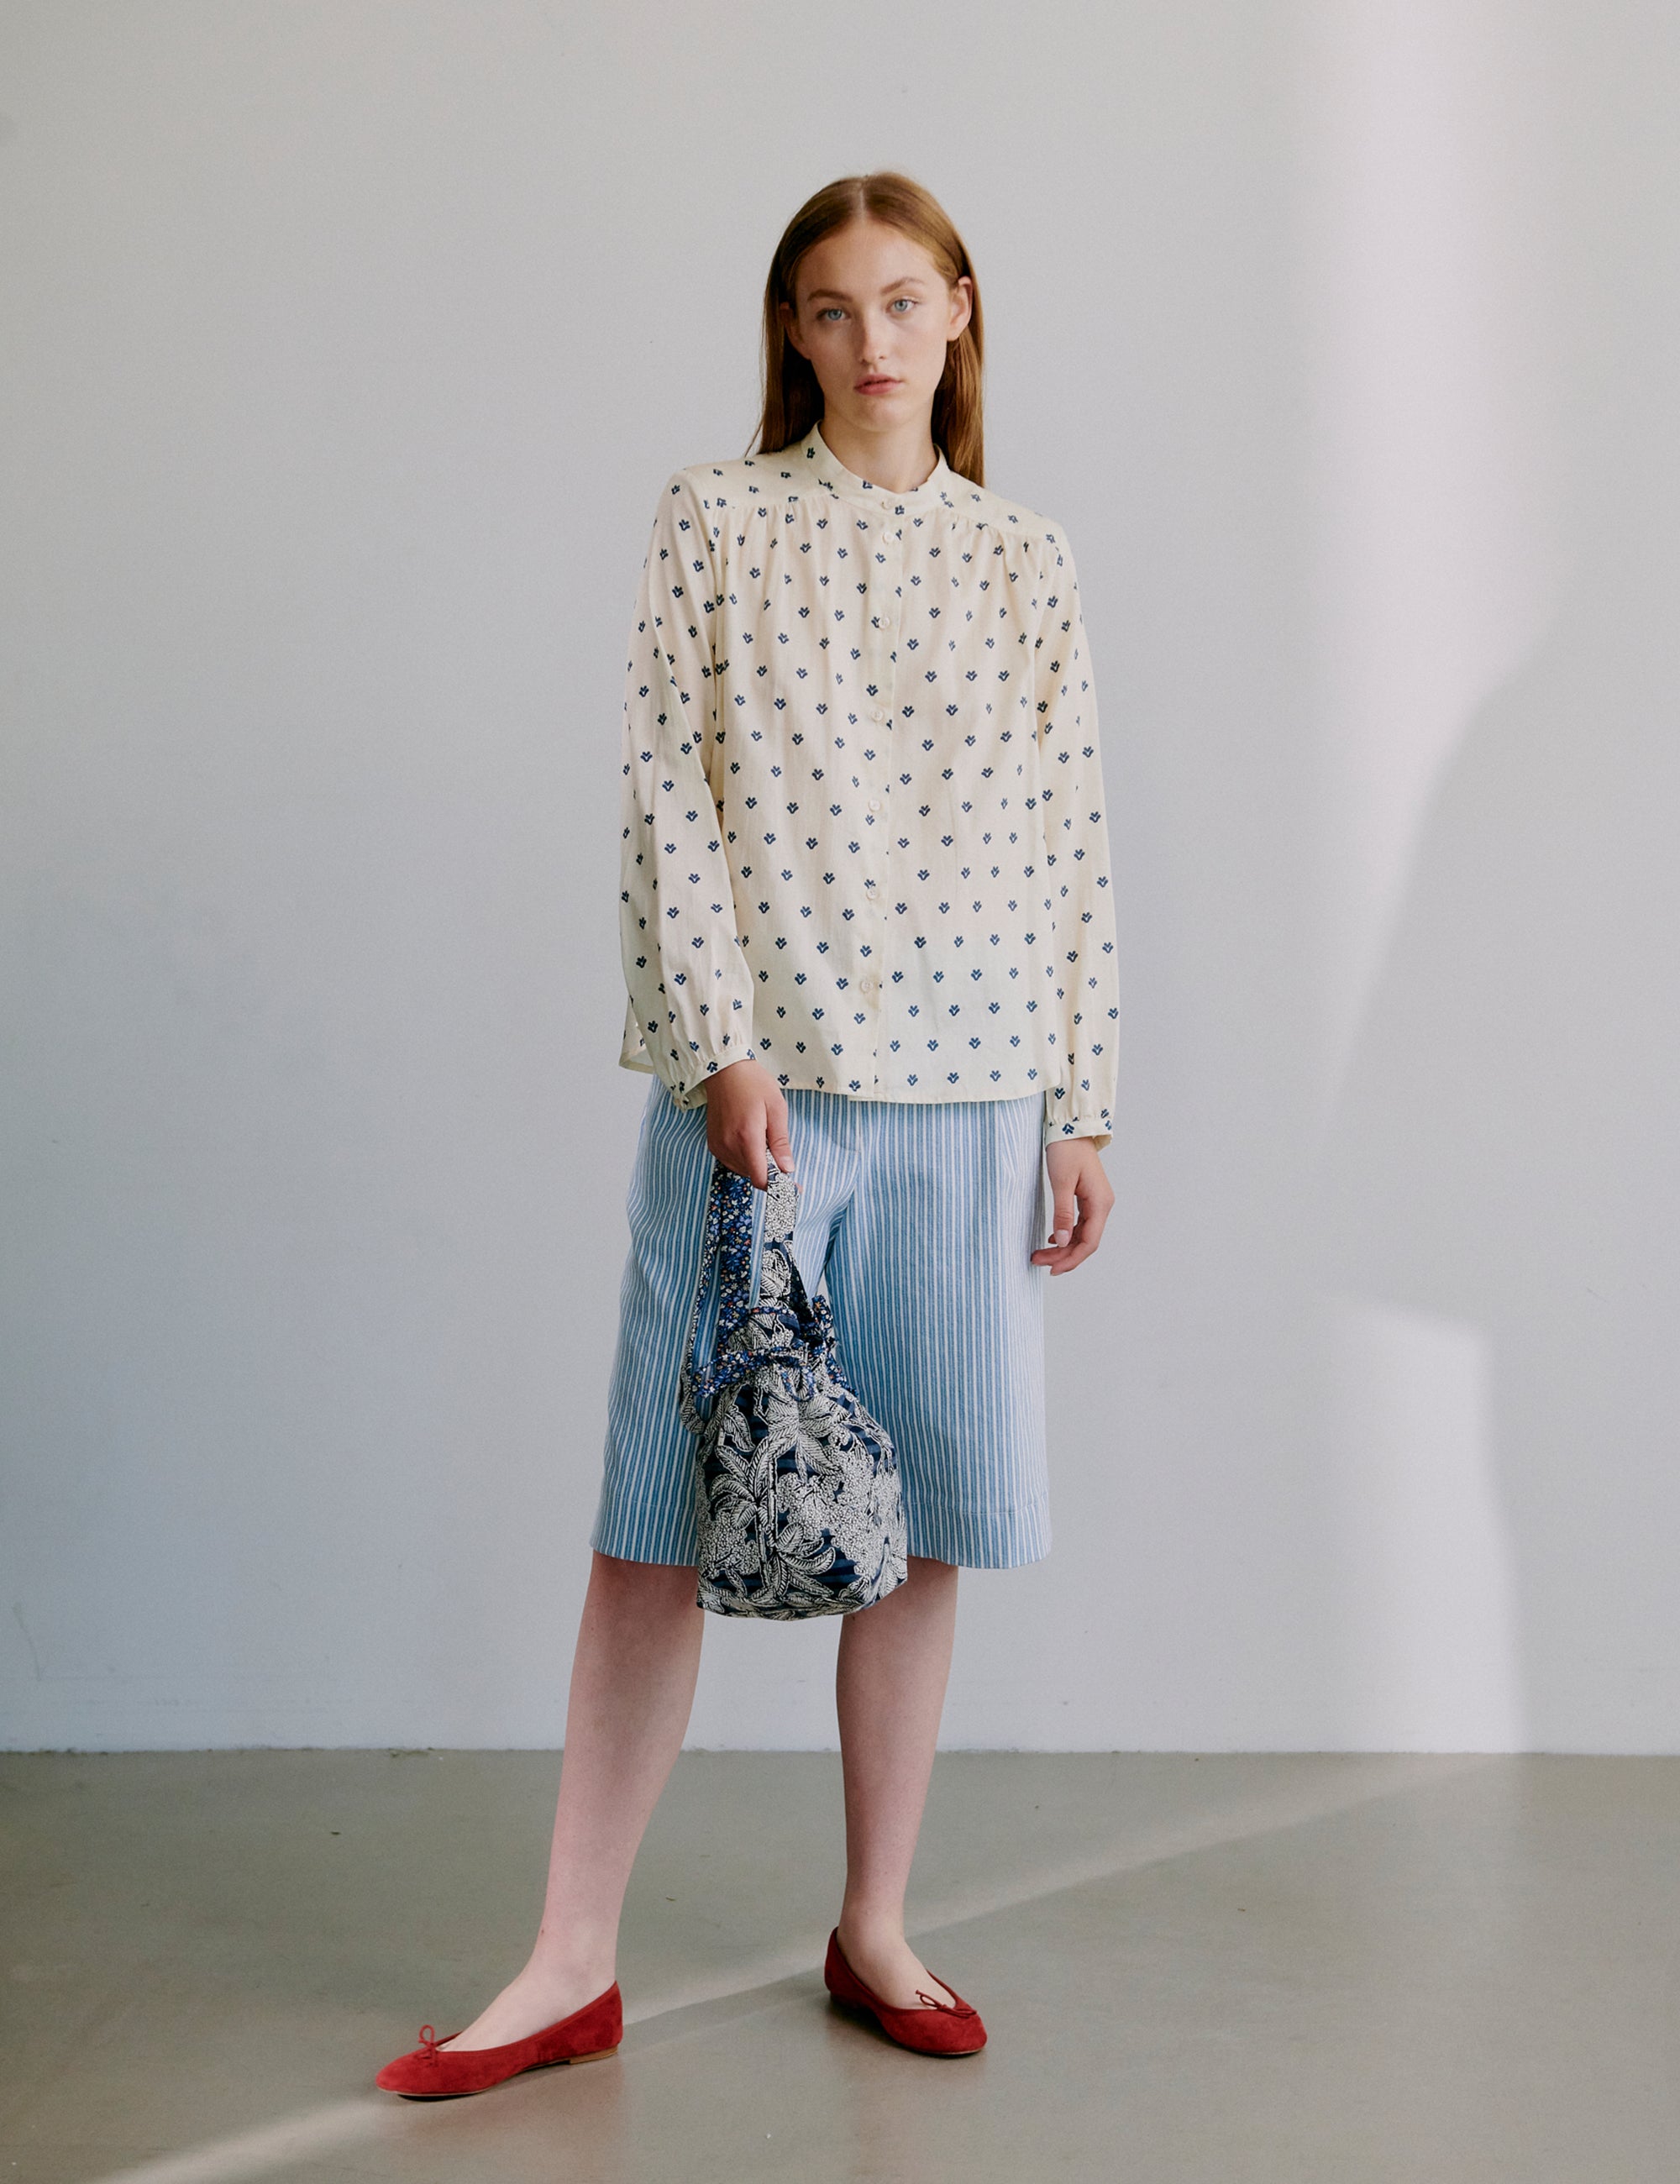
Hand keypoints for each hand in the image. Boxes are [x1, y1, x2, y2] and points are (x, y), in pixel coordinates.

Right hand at [701, 1058, 794, 1188]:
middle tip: (779, 1153)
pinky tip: (750, 1140)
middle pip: (753, 1176)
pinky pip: (732, 1162)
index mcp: (747, 1138)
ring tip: (763, 1139)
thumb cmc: (754, 1085)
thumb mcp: (776, 1109)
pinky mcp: (713, 1144)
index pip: (761, 1178)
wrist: (725, 1071)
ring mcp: (718, 1146)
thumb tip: (787, 1169)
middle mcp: (729, 1146)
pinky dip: (745, 1158)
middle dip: (770, 1171)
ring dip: (757, 1164)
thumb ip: (781, 1142)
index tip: (792, 1185)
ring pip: (743, 1170)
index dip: (778, 1186)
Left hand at [1031, 1138, 1112, 1274]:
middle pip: (1085, 1242)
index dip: (1071, 1260)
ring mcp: (1096, 1202)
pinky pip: (1080, 1224)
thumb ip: (1062, 1213)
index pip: (1089, 1243)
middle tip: (1037, 1261)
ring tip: (1041, 1254)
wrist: (1071, 1127)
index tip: (1051, 1269)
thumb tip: (1064, 1242)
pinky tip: (1053, 1239)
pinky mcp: (1087, 1197)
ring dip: (1063, 1247)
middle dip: (1063, 1256)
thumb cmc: (1066, 1150)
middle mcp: (1102, 1205)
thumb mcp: (1061, 1182)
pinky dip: (1066, 1235)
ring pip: (1082, 1234)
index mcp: (1100, 1203)